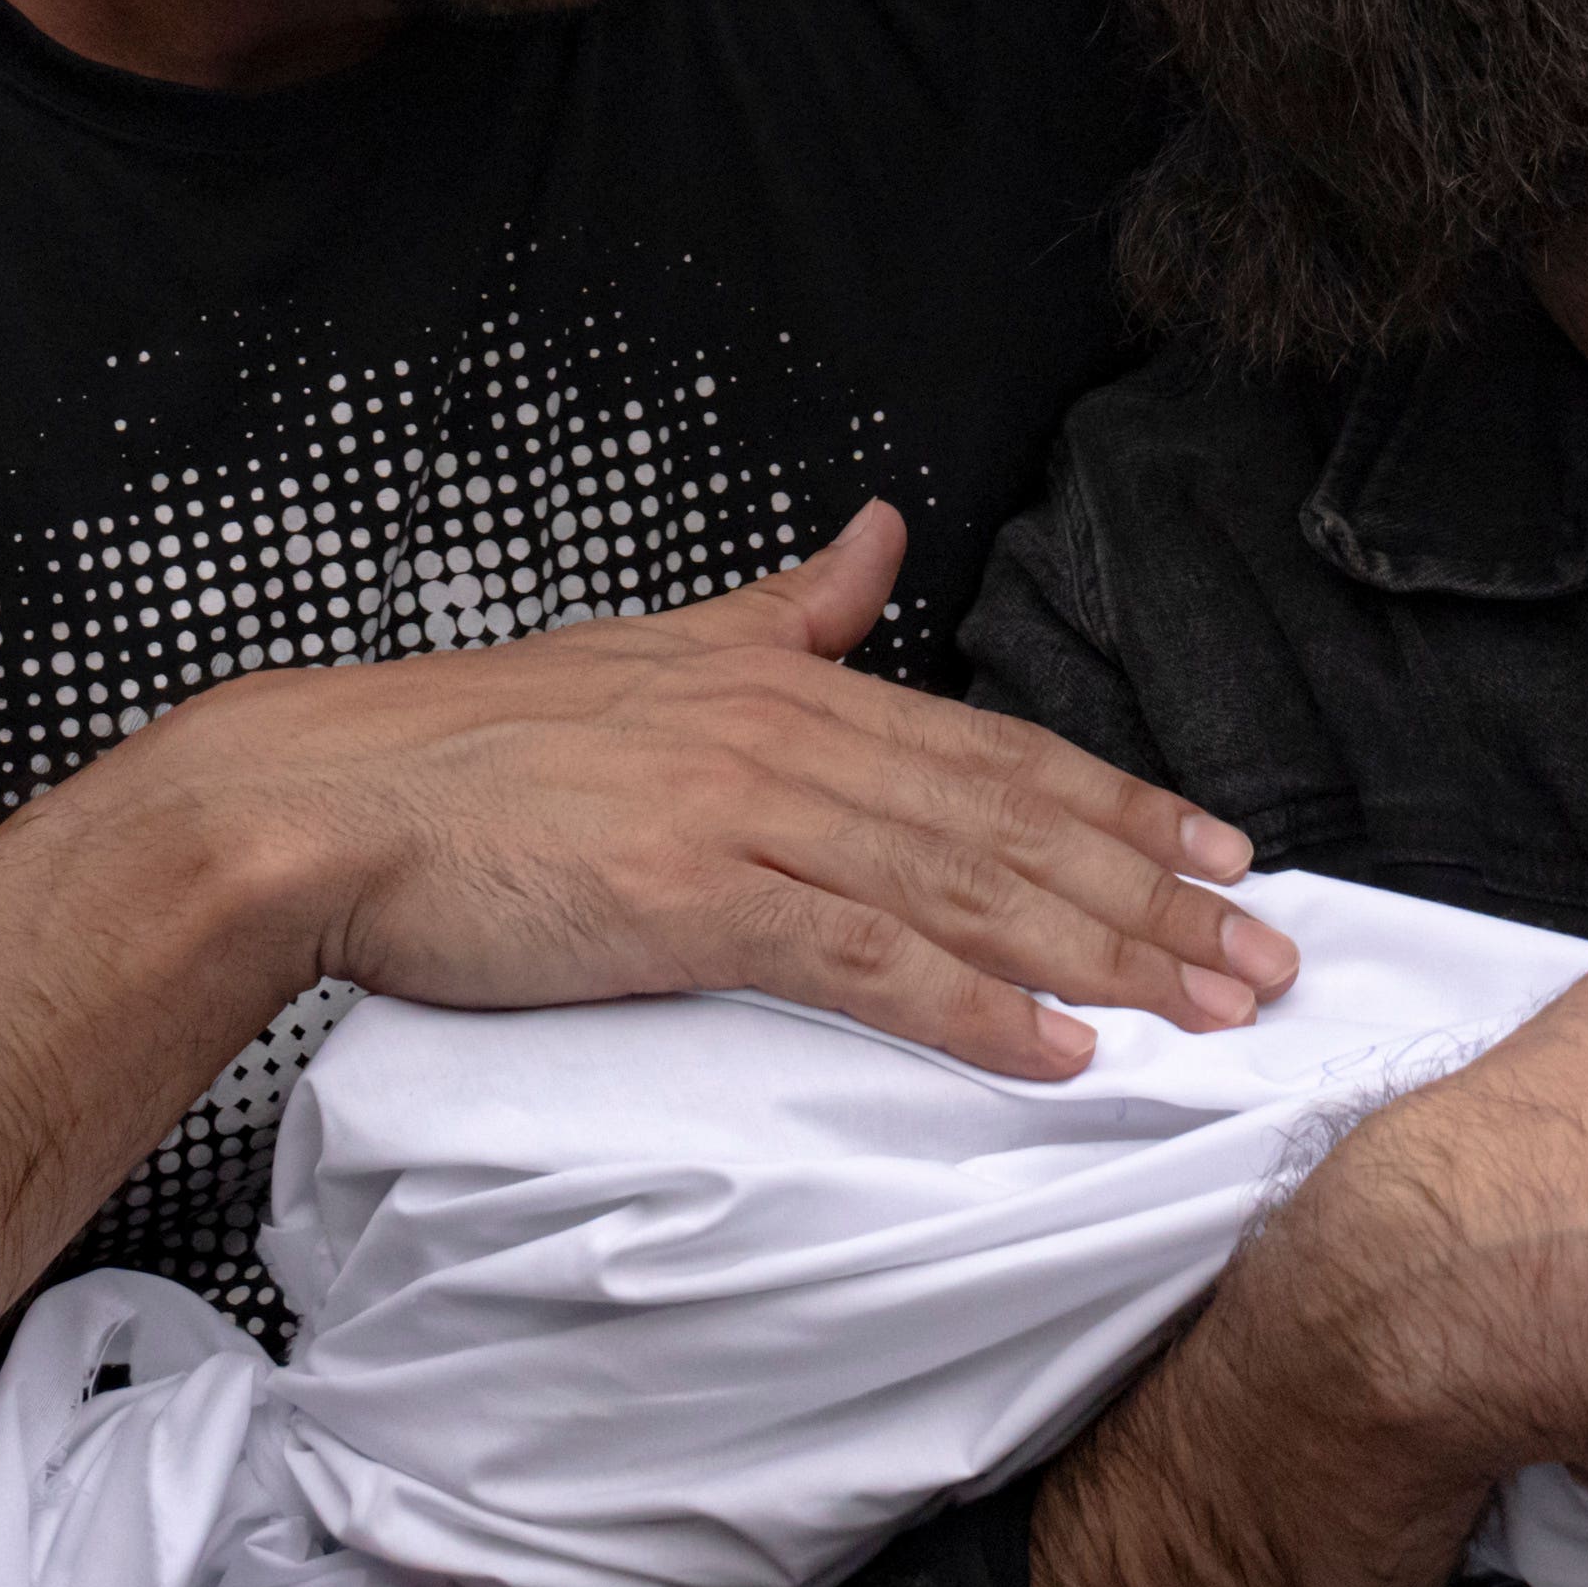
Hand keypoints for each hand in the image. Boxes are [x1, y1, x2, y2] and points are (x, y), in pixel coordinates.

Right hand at [159, 499, 1291, 1077]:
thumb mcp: (654, 651)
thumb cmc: (473, 751)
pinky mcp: (691, 897)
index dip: (1126, 803)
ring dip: (1103, 956)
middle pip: (1014, 822)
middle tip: (1268, 961)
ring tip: (1205, 1013)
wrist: (320, 798)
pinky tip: (1056, 1051)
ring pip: (968, 887)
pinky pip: (865, 960)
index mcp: (790, 684)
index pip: (998, 751)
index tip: (1229, 854)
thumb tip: (878, 535)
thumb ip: (786, 607)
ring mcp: (745, 814)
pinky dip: (972, 1008)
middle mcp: (791, 735)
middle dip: (1157, 896)